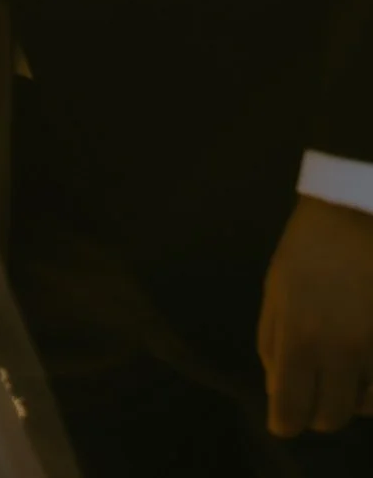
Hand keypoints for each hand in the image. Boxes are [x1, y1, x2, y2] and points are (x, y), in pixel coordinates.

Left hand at [258, 194, 372, 436]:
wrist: (354, 213)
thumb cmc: (308, 248)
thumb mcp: (275, 290)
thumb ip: (271, 343)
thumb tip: (276, 391)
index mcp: (299, 338)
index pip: (291, 410)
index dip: (285, 422)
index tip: (283, 419)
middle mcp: (340, 352)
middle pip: (330, 418)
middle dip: (316, 411)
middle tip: (311, 391)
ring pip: (363, 408)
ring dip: (349, 399)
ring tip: (339, 372)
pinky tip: (363, 367)